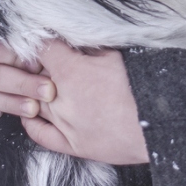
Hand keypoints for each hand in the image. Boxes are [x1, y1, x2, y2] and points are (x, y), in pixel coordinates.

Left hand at [21, 39, 148, 164]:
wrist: (154, 125)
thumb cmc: (139, 86)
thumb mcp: (115, 55)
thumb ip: (90, 47)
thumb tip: (76, 40)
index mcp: (70, 71)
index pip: (42, 49)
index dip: (46, 41)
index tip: (51, 40)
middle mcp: (59, 98)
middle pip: (35, 75)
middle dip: (43, 65)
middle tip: (56, 60)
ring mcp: (63, 124)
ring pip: (34, 102)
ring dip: (38, 90)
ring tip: (51, 83)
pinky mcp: (70, 146)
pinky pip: (39, 134)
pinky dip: (31, 121)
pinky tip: (33, 112)